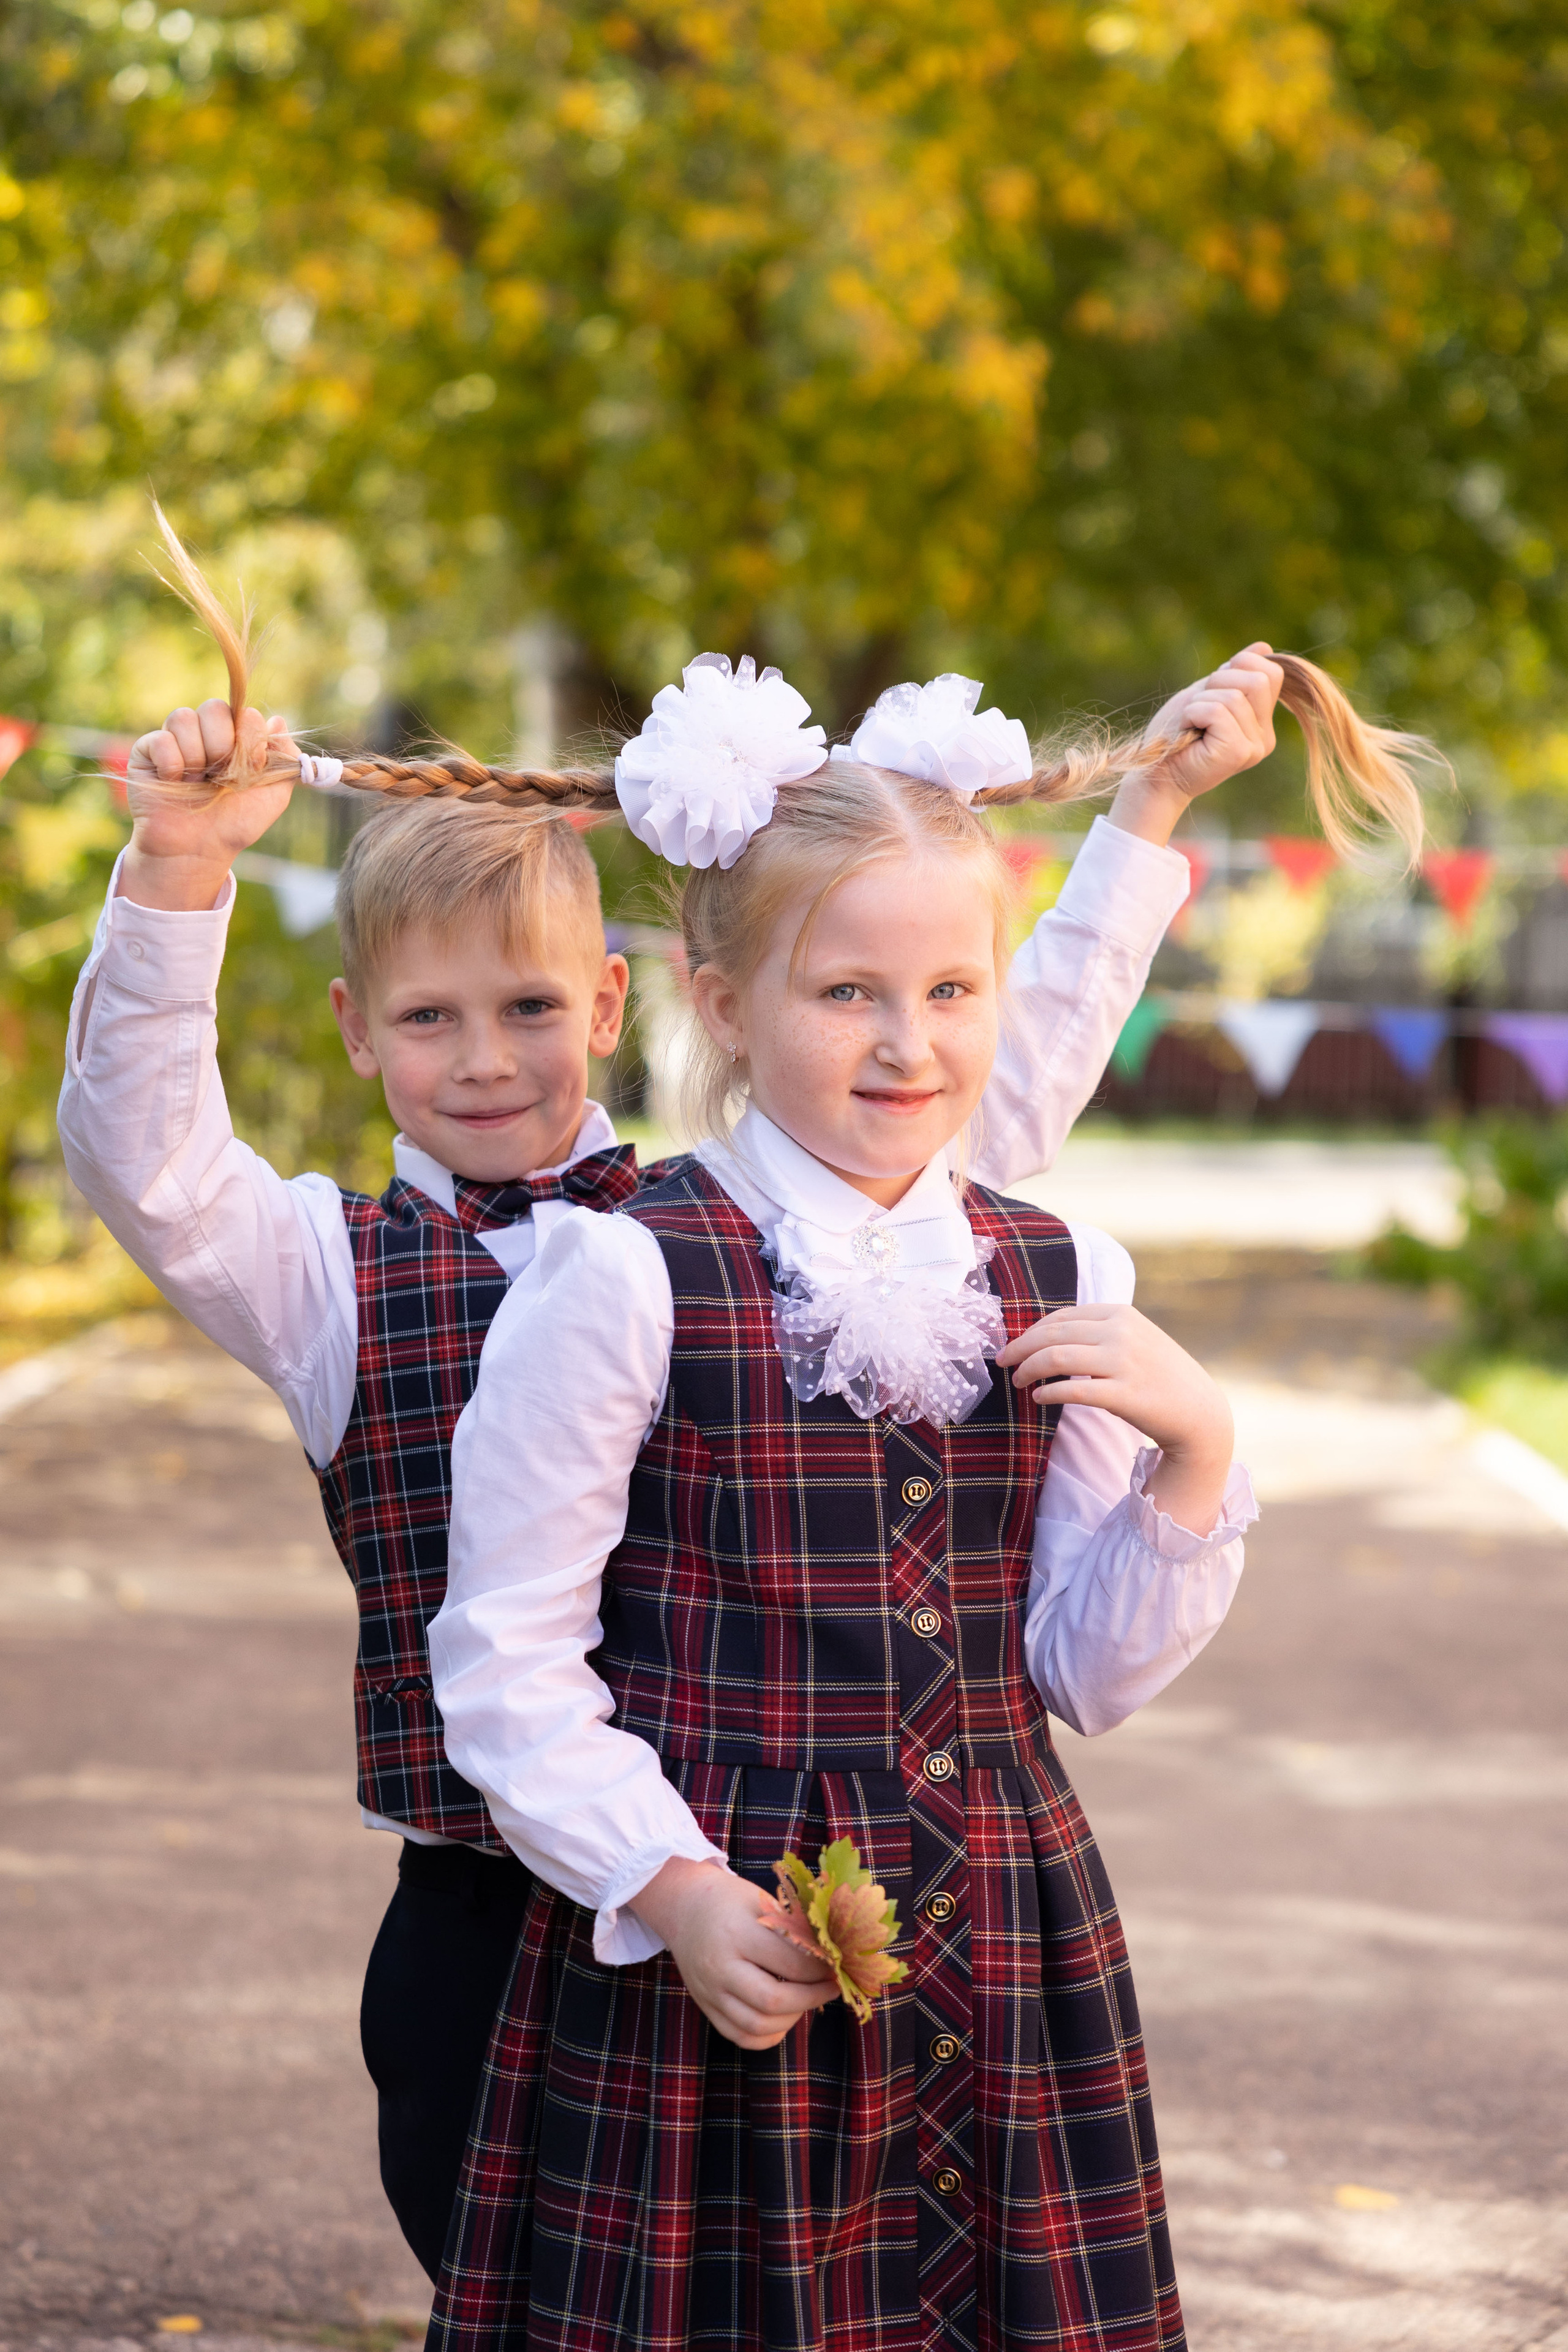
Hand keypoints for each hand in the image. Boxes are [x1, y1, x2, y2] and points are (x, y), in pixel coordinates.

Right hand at [120, 697, 299, 911]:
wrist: (199, 850)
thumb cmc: (235, 824)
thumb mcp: (274, 795)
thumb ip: (284, 757)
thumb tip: (278, 719)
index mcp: (235, 739)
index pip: (244, 712)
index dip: (250, 737)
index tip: (252, 767)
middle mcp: (204, 735)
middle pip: (213, 707)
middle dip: (222, 744)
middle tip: (220, 776)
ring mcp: (174, 741)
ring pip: (183, 717)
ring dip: (196, 757)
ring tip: (196, 783)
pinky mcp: (146, 752)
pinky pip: (160, 739)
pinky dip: (172, 764)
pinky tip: (174, 783)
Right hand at [628, 1857, 837, 2049]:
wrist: (684, 1906)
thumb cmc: (731, 1900)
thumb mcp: (762, 1902)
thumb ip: (792, 1930)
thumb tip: (833, 1956)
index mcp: (737, 1932)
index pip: (789, 1962)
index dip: (820, 1969)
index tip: (836, 1964)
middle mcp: (719, 1966)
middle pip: (773, 2001)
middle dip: (812, 1998)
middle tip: (831, 1987)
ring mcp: (709, 1991)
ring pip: (757, 2025)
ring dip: (792, 2018)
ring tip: (808, 1999)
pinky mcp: (705, 2007)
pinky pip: (740, 2036)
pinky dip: (768, 2034)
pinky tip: (785, 2018)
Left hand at [997, 1302, 1234, 1534]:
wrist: (1199, 1412)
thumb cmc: (1159, 1376)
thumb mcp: (1133, 1339)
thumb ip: (1098, 1332)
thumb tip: (1047, 1336)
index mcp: (1120, 1313)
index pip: (1061, 1317)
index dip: (1030, 1331)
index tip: (1012, 1346)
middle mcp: (1121, 1332)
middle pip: (1053, 1335)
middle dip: (1020, 1348)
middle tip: (1002, 1363)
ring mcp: (1124, 1362)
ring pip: (1056, 1358)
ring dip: (1028, 1369)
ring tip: (1017, 1381)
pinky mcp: (1125, 1394)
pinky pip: (1073, 1390)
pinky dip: (1049, 1392)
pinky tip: (1038, 1398)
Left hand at [1108, 643, 1283, 847]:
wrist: (1154, 773)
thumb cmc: (1175, 735)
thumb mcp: (1207, 694)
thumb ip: (1235, 674)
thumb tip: (1263, 646)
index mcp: (1261, 722)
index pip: (1271, 672)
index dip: (1238, 667)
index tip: (1211, 692)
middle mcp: (1264, 737)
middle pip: (1259, 679)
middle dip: (1220, 682)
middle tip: (1198, 708)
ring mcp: (1254, 747)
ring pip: (1234, 695)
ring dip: (1200, 702)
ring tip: (1190, 724)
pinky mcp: (1238, 753)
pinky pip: (1218, 710)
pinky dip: (1194, 713)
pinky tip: (1187, 732)